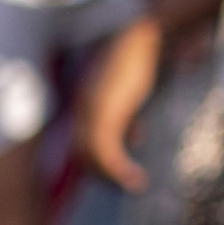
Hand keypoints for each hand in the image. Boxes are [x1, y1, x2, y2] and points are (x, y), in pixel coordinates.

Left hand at [77, 17, 161, 191]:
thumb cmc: (138, 59)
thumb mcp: (130, 92)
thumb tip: (135, 135)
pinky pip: (107, 152)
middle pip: (81, 154)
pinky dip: (120, 170)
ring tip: (135, 185)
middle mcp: (84, 111)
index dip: (97, 162)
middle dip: (103, 175)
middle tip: (126, 184)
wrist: (142, 39)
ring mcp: (93, 113)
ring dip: (113, 177)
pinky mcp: (107, 114)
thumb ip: (127, 114)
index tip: (119, 172)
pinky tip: (137, 177)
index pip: (81, 143)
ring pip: (92, 157)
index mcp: (86, 105)